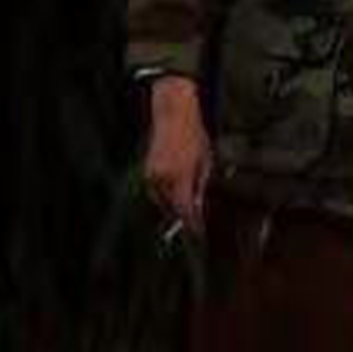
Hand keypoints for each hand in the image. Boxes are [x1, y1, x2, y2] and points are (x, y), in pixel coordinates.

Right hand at [143, 76, 210, 234]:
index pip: (185, 209)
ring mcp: (152, 174)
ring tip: (187, 212)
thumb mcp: (205, 163)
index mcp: (180, 175)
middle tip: (196, 225)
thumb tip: (197, 209)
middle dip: (184, 218)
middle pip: (172, 208)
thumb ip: (200, 187)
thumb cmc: (195, 138)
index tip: (199, 233)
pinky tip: (175, 198)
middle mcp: (163, 177)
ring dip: (174, 208)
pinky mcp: (146, 171)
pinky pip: (156, 192)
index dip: (192, 224)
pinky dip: (165, 197)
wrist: (174, 118)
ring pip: (162, 202)